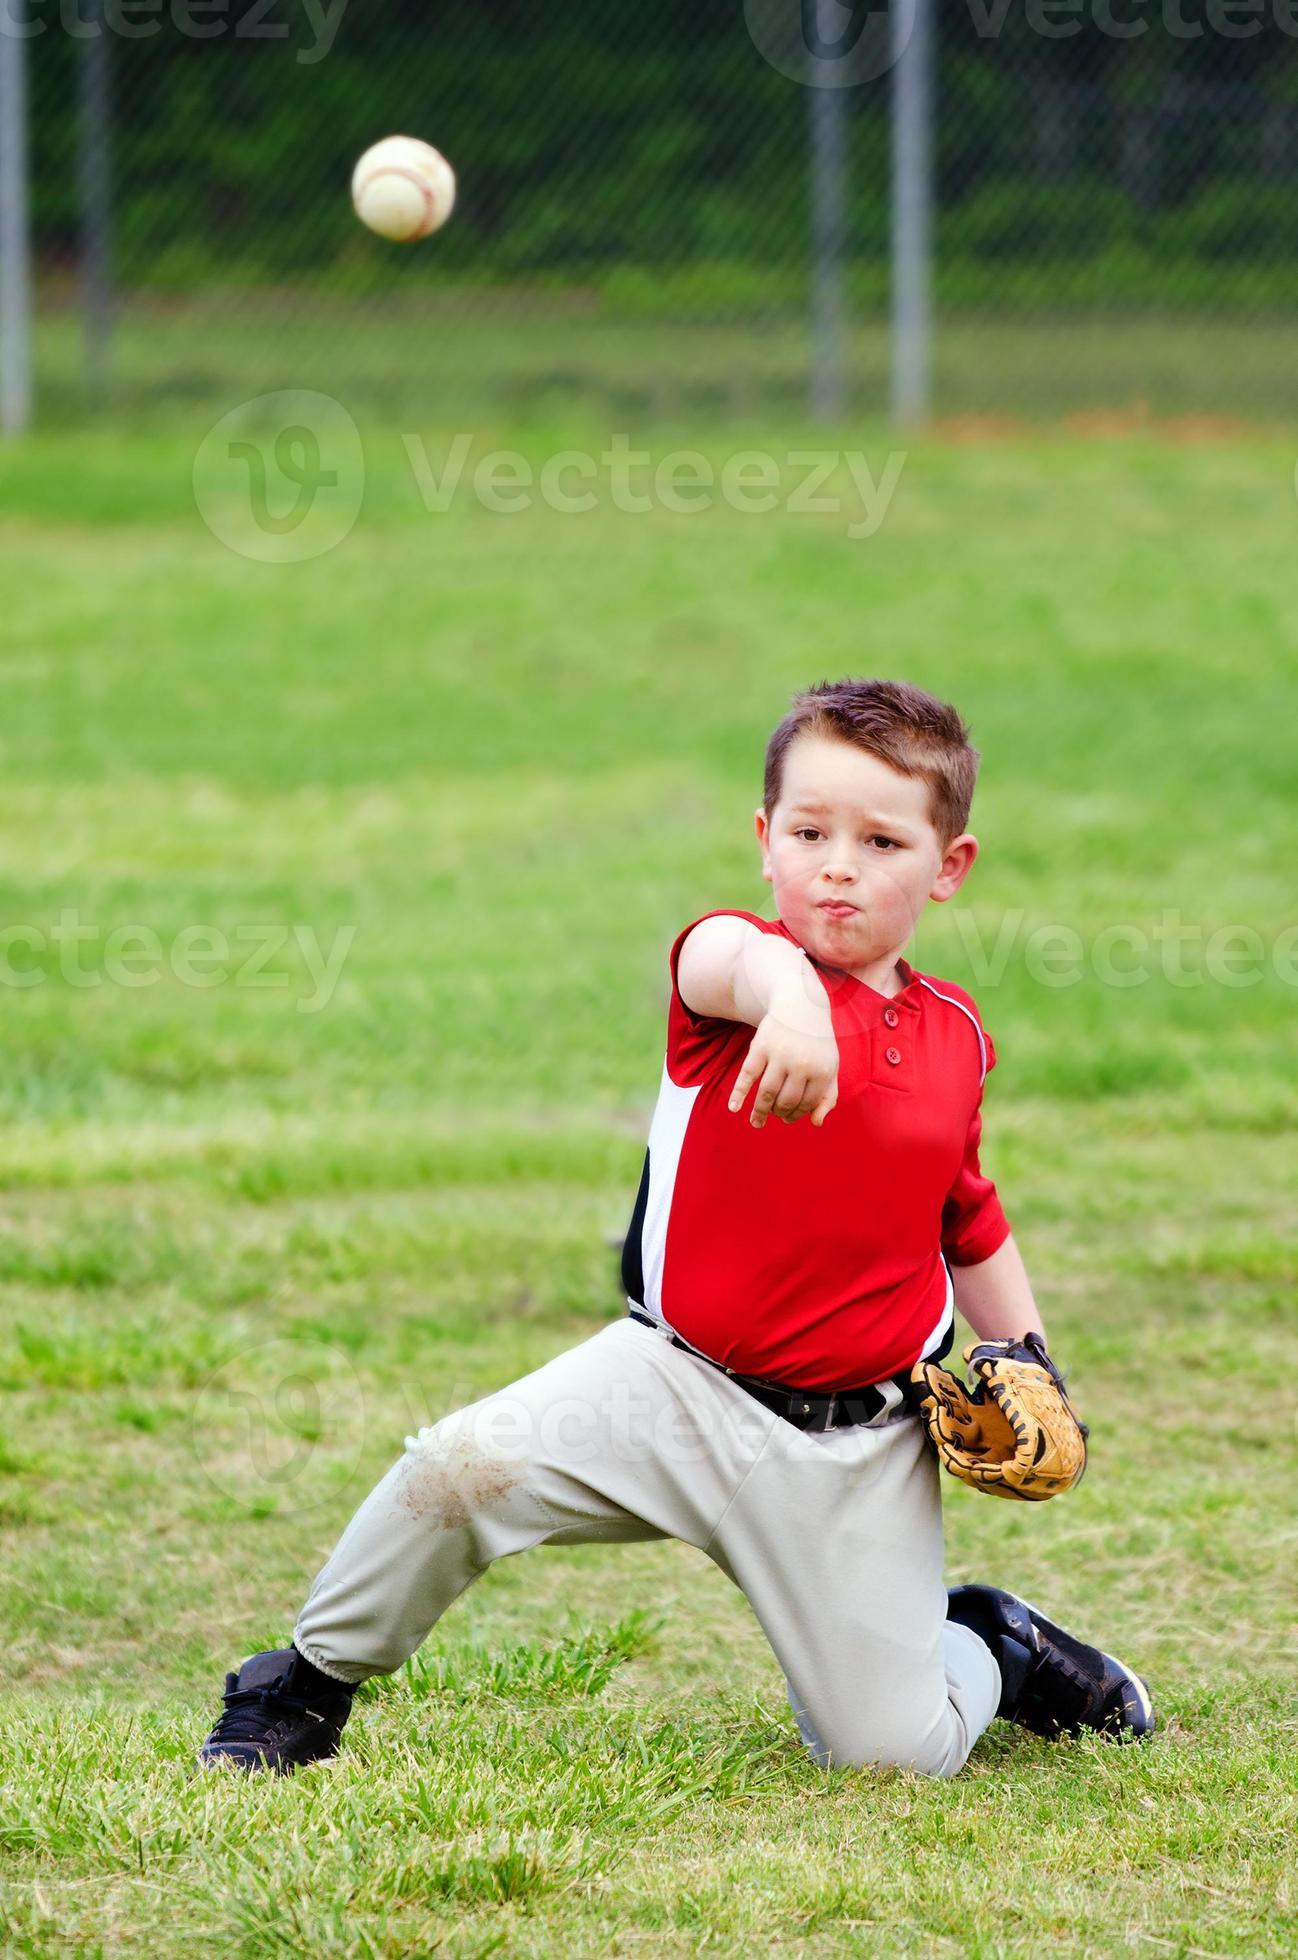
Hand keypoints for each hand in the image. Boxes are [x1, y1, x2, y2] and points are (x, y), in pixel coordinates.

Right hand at [728, 986, 838, 1129]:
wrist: (800, 1005)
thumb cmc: (816, 1043)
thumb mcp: (830, 1066)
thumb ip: (829, 1096)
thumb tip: (816, 1123)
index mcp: (822, 1071)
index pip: (807, 1104)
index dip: (796, 1114)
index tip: (787, 1117)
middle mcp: (802, 1064)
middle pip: (786, 1101)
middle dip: (779, 1113)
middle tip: (773, 1115)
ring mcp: (780, 1055)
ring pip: (767, 1093)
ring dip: (760, 1112)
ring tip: (756, 1122)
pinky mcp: (760, 1047)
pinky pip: (747, 1076)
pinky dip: (738, 1093)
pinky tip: (733, 1108)